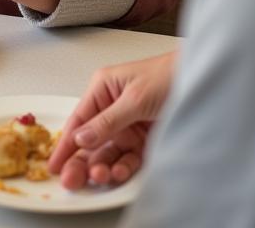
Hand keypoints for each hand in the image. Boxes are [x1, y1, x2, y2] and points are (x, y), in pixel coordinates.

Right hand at [49, 51, 176, 189]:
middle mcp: (111, 109)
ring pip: (108, 152)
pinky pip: (128, 158)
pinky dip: (123, 167)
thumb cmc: (167, 76)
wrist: (201, 82)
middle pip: (90, 140)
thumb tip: (81, 138)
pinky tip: (119, 172)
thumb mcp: (134, 98)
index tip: (54, 163)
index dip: (65, 143)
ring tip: (101, 175)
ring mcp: (127, 126)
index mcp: (102, 90)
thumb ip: (107, 120)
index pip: (78, 120)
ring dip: (102, 165)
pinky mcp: (144, 140)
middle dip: (81, 160)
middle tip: (72, 179)